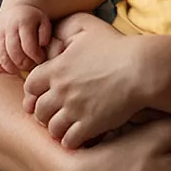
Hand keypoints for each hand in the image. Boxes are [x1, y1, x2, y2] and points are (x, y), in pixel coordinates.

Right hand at [0, 3, 50, 75]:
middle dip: (24, 64)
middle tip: (30, 65)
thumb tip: (41, 45)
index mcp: (23, 23)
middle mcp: (8, 27)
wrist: (15, 8)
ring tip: (19, 69)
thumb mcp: (44, 21)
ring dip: (10, 68)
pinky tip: (7, 68)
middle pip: (13, 54)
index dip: (36, 57)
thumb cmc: (33, 19)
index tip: (41, 59)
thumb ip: (45, 33)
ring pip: (0, 57)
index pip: (29, 47)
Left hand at [23, 16, 152, 146]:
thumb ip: (67, 31)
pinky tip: (80, 136)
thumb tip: (56, 38)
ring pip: (52, 128)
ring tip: (67, 128)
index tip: (44, 96)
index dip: (35, 93)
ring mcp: (74, 109)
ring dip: (58, 129)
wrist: (141, 69)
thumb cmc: (117, 47)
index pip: (29, 86)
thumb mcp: (88, 29)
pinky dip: (71, 141)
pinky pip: (69, 141)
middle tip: (55, 115)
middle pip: (38, 110)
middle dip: (45, 114)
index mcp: (56, 69)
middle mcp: (61, 90)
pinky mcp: (89, 125)